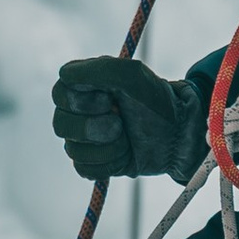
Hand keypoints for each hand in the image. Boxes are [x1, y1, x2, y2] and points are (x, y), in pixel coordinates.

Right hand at [50, 56, 201, 183]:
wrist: (177, 134)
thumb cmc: (155, 99)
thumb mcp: (133, 75)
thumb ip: (100, 69)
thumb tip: (64, 74)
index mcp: (82, 85)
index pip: (60, 94)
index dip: (83, 101)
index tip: (109, 99)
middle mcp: (76, 112)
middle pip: (61, 125)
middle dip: (96, 128)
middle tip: (120, 123)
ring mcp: (82, 139)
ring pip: (73, 150)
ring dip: (108, 146)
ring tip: (127, 138)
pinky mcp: (91, 163)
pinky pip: (85, 169)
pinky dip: (110, 163)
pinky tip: (125, 153)